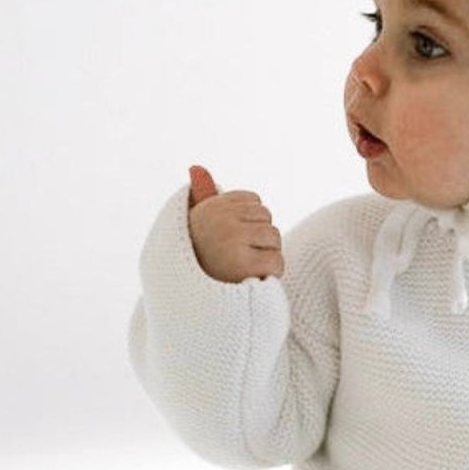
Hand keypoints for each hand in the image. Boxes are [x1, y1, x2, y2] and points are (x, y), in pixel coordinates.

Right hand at [186, 165, 283, 282]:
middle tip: (240, 258)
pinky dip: (271, 274)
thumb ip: (202, 197)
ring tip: (246, 269)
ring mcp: (231, 240)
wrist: (192, 302)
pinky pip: (277, 260)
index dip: (251, 223)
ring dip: (267, 256)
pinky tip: (254, 280)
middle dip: (261, 239)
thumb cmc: (199, 262)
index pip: (254, 201)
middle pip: (267, 217)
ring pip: (275, 237)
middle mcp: (219, 220)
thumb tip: (196, 166)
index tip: (232, 241)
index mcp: (209, 208)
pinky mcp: (244, 264)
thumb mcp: (199, 227)